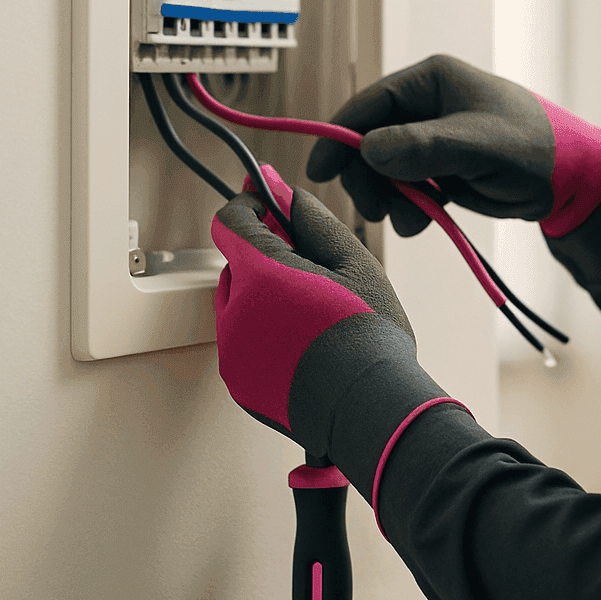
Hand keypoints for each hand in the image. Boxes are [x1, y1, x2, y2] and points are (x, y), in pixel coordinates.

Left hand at [211, 165, 414, 457]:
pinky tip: (306, 345)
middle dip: (266, 260)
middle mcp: (234, 313)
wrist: (370, 408)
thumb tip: (282, 190)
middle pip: (236, 264)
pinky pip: (243, 342)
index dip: (252, 207)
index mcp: (260, 276)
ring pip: (239, 304)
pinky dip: (265, 336)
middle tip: (314, 274)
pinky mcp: (237, 383)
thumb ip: (311, 220)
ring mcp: (232, 352)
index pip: (230, 222)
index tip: (270, 207)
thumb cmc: (369, 337)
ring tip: (316, 317)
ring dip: (265, 299)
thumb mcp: (353, 262)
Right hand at [307, 54, 600, 238]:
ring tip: (411, 221)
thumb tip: (369, 151)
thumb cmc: (533, 147)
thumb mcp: (479, 145)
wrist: (570, 179)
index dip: (339, 137)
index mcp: (431, 81)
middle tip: (378, 211)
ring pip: (384, 169)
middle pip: (368, 141)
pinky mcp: (440, 167)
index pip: (368, 105)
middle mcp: (425, 105)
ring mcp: (431, 138)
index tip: (319, 172)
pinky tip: (422, 221)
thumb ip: (425, 147)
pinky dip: (407, 206)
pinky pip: (405, 187)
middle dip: (369, 178)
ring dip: (389, 198)